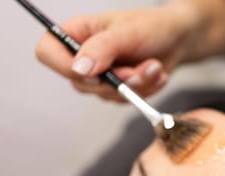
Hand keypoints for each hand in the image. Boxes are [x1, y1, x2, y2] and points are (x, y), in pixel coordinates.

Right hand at [35, 1, 224, 101]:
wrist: (177, 39)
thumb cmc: (151, 26)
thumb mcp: (126, 32)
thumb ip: (101, 49)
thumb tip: (77, 69)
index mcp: (75, 33)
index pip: (47, 53)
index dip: (62, 66)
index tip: (93, 71)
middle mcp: (82, 57)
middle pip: (80, 82)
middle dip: (116, 79)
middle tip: (139, 69)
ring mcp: (99, 76)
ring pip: (106, 95)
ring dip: (136, 85)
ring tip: (154, 66)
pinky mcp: (116, 90)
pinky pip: (124, 101)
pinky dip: (145, 90)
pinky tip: (156, 73)